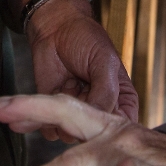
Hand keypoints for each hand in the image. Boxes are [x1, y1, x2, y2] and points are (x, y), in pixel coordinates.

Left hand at [25, 0, 138, 139]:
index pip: (123, 128)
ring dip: (63, 116)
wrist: (55, 28)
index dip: (112, 130)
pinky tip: (47, 97)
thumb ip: (106, 92)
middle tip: (80, 90)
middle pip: (95, 136)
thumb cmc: (87, 39)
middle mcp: (99, 112)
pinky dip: (42, 120)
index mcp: (122, 102)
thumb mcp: (105, 61)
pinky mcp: (53, 116)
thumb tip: (100, 118)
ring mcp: (76, 116)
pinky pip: (49, 131)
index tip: (100, 117)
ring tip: (67, 85)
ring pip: (70, 137)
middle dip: (83, 121)